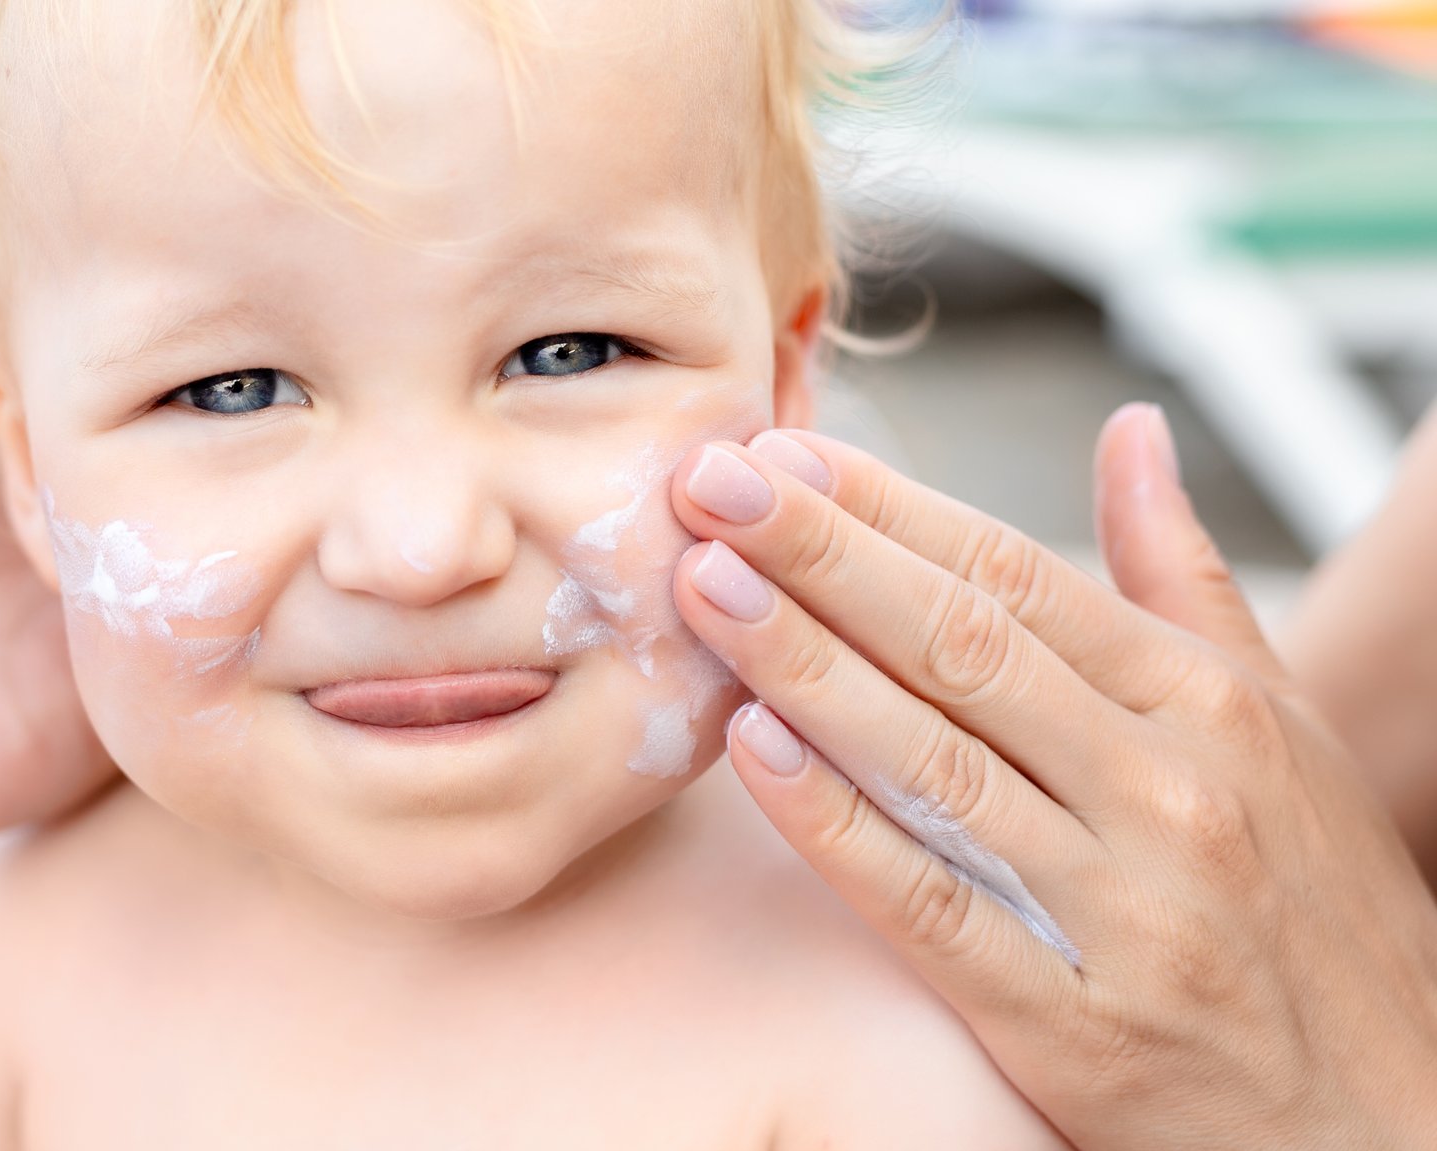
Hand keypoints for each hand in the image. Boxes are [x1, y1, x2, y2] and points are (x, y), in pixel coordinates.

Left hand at [667, 405, 1436, 1147]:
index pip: (1016, 575)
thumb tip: (1128, 435)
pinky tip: (754, 749)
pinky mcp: (1075, 1022)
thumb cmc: (1322, 911)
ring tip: (705, 588)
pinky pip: (933, 905)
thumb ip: (1184, 579)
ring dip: (805, 664)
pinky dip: (838, 824)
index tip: (786, 450)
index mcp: (1208, 702)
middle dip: (823, 554)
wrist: (1391, 1119)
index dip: (890, 508)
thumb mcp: (1281, 727)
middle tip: (712, 482)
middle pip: (962, 644)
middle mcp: (1170, 786)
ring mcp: (1124, 906)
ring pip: (935, 759)